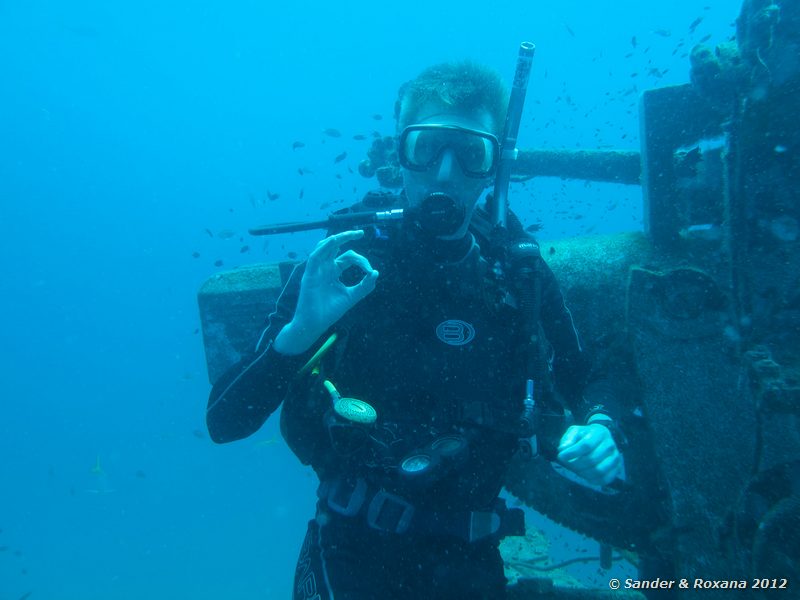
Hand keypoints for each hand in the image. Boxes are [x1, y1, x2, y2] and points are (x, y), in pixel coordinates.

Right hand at [274, 230, 378, 354]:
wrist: (315, 324)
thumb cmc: (330, 311)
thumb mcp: (352, 297)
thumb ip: (364, 286)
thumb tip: (376, 272)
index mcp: (334, 272)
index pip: (348, 258)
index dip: (361, 261)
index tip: (369, 271)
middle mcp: (325, 268)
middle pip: (335, 247)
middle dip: (347, 237)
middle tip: (361, 232)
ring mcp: (316, 270)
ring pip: (323, 247)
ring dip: (336, 239)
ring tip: (350, 234)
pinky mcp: (309, 275)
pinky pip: (315, 257)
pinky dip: (324, 248)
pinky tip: (333, 241)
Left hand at [556, 423, 623, 486]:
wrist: (602, 439)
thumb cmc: (585, 436)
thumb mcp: (575, 432)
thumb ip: (568, 440)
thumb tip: (562, 449)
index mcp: (599, 433)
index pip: (586, 445)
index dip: (572, 453)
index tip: (561, 456)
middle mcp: (609, 445)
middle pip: (591, 459)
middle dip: (575, 464)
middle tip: (567, 464)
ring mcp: (615, 458)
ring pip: (599, 471)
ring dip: (583, 473)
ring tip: (575, 469)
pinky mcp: (616, 469)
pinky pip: (605, 479)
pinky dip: (592, 480)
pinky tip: (585, 475)